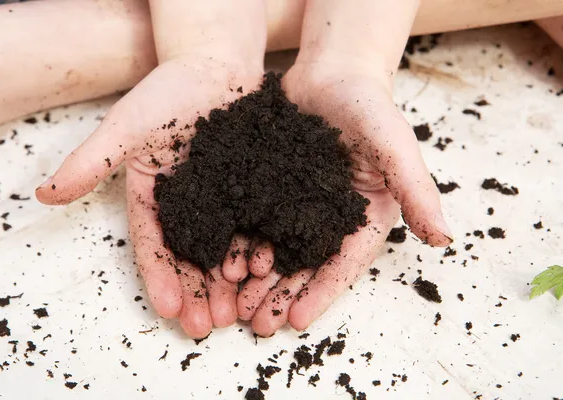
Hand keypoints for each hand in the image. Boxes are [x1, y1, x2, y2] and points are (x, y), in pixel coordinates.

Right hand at [36, 56, 262, 337]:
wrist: (217, 65)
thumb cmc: (167, 91)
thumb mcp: (127, 126)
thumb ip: (92, 160)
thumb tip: (44, 194)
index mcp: (153, 197)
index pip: (154, 244)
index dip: (161, 277)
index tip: (170, 310)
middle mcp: (186, 205)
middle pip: (191, 256)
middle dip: (199, 292)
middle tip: (209, 326)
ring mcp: (220, 199)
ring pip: (225, 247)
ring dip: (230, 283)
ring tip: (238, 312)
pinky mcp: (251, 189)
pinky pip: (256, 223)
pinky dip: (260, 249)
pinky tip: (267, 272)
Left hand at [237, 60, 451, 336]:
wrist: (332, 74)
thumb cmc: (370, 106)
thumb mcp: (395, 146)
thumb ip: (417, 189)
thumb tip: (444, 239)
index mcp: (363, 217)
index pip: (343, 263)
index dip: (321, 293)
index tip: (297, 321)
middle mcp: (330, 218)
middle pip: (305, 265)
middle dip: (281, 295)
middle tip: (258, 325)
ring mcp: (298, 205)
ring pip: (276, 249)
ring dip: (257, 280)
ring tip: (236, 306)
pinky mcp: (272, 189)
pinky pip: (254, 221)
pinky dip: (240, 243)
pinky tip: (222, 264)